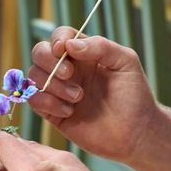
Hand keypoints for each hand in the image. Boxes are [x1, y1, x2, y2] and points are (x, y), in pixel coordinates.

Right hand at [28, 26, 158, 162]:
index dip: (57, 40)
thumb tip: (70, 45)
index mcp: (85, 54)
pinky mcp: (53, 113)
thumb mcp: (125, 62)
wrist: (136, 133)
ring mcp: (59, 91)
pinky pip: (34, 100)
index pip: (61, 36)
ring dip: (53, 85)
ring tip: (78, 97)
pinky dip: (47, 103)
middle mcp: (69, 70)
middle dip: (49, 61)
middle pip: (39, 52)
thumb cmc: (135, 95)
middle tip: (70, 74)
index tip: (63, 50)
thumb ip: (100, 46)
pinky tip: (69, 111)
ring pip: (34, 76)